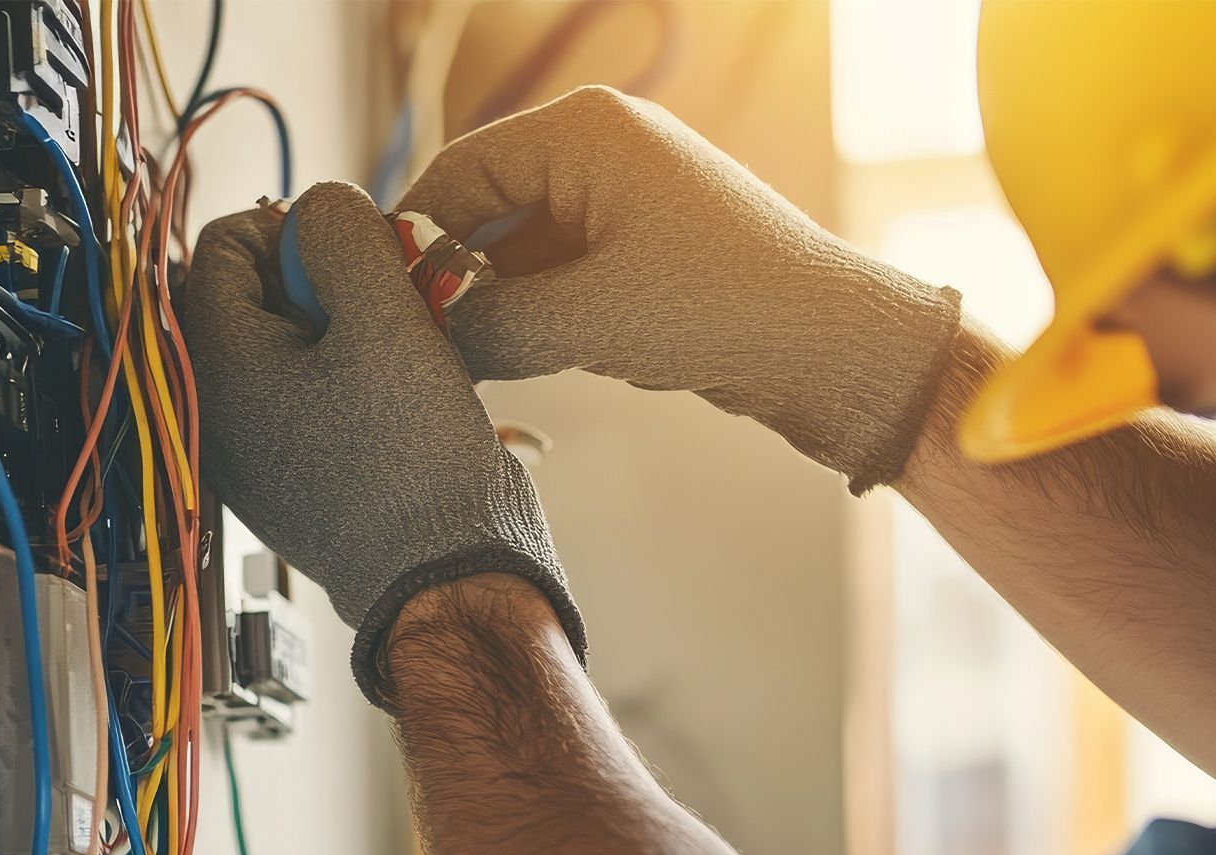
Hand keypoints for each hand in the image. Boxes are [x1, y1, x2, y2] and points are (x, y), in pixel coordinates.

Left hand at [183, 181, 584, 706]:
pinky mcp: (297, 474)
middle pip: (251, 295)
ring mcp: (256, 448)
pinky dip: (351, 368)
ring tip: (404, 331)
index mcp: (217, 367)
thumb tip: (322, 205)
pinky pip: (309, 392)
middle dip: (319, 275)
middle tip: (382, 285)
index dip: (287, 224)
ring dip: (344, 319)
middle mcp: (220, 409)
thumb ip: (344, 236)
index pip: (220, 248)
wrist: (447, 572)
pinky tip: (404, 379)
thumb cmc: (412, 463)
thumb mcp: (383, 317)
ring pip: (286, 343)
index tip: (347, 239)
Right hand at [399, 86, 965, 491]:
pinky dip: (539, 311)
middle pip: (488, 207)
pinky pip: (565, 271)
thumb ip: (489, 322)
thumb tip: (430, 337)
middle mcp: (603, 149)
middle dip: (456, 275)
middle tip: (423, 345)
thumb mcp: (584, 319)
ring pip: (525, 247)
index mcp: (584, 131)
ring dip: (498, 302)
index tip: (384, 306)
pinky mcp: (648, 247)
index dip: (414, 241)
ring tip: (471, 360)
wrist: (831, 347)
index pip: (460, 172)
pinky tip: (525, 357)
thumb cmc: (721, 309)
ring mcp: (628, 197)